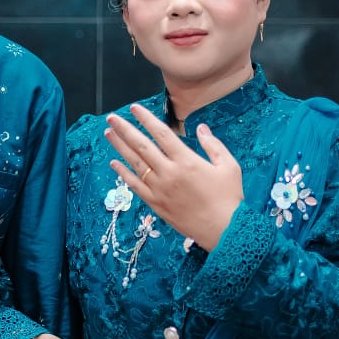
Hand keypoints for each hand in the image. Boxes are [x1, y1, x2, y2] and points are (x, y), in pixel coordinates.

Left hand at [105, 104, 243, 251]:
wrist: (223, 230)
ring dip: (120, 147)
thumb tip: (201, 127)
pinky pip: (135, 186)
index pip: (161, 134)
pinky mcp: (156, 204)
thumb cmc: (229, 197)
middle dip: (125, 129)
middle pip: (142, 146)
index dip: (146, 119)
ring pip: (134, 164)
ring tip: (109, 133)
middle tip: (112, 118)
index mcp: (186, 160)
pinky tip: (114, 163)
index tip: (134, 108)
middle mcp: (169, 173)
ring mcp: (159, 189)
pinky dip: (123, 173)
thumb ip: (213, 144)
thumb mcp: (229, 166)